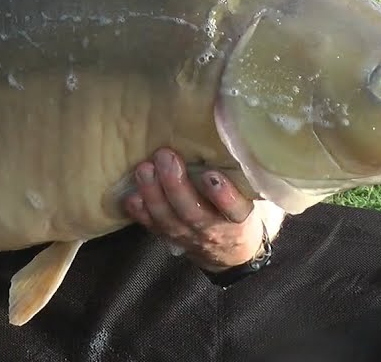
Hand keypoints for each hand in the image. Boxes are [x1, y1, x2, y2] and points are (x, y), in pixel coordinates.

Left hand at [123, 147, 284, 271]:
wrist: (229, 251)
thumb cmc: (237, 209)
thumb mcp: (248, 196)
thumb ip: (240, 174)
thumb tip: (231, 129)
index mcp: (238, 218)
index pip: (234, 210)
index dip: (223, 195)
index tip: (211, 176)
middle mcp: (212, 229)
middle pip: (192, 212)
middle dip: (175, 185)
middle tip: (165, 157)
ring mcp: (187, 236)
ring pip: (168, 219)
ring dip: (153, 193)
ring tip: (144, 169)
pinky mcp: (168, 237)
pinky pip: (151, 226)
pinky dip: (140, 212)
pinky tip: (131, 195)